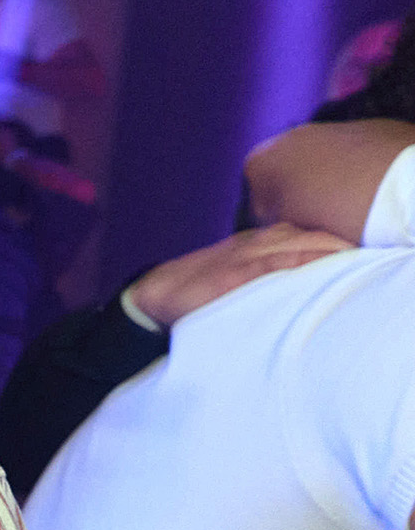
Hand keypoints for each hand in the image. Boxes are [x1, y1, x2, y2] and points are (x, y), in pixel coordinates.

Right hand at [128, 224, 351, 326]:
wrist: (154, 298)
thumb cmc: (199, 291)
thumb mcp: (241, 275)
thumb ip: (272, 268)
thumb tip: (312, 271)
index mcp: (262, 241)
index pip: (310, 231)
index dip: (338, 231)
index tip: (366, 233)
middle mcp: (257, 243)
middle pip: (310, 233)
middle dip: (342, 235)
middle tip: (375, 238)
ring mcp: (244, 257)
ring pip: (296, 244)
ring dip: (328, 246)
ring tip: (359, 250)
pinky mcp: (232, 275)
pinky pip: (271, 265)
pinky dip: (298, 261)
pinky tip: (320, 261)